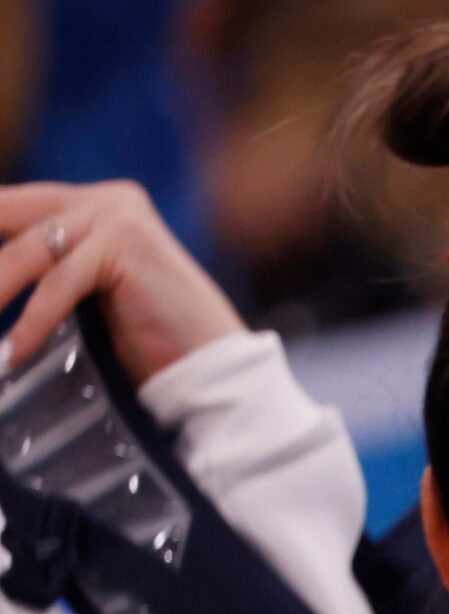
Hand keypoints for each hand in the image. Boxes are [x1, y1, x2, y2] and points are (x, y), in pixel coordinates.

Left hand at [0, 180, 244, 384]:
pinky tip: (15, 353)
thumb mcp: (90, 293)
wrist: (216, 369)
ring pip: (29, 251)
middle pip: (11, 216)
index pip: (14, 208)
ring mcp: (118, 216)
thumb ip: (49, 268)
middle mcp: (108, 198)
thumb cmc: (157, 342)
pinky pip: (59, 284)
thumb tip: (0, 277)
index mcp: (97, 203)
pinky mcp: (125, 245)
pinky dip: (32, 322)